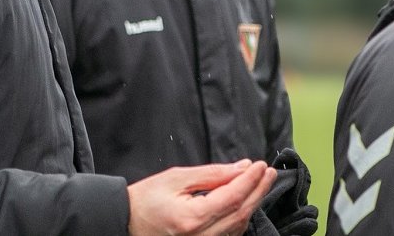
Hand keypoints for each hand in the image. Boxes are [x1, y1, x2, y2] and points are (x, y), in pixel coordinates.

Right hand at [127, 159, 276, 235]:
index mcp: (192, 218)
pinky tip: (246, 202)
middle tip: (268, 172)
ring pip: (239, 226)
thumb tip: (241, 168)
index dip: (250, 180)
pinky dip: (241, 217)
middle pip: (241, 213)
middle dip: (258, 190)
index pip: (233, 197)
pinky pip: (229, 235)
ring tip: (261, 183)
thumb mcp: (176, 178)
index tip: (260, 165)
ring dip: (252, 203)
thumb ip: (212, 174)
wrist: (125, 224)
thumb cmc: (145, 201)